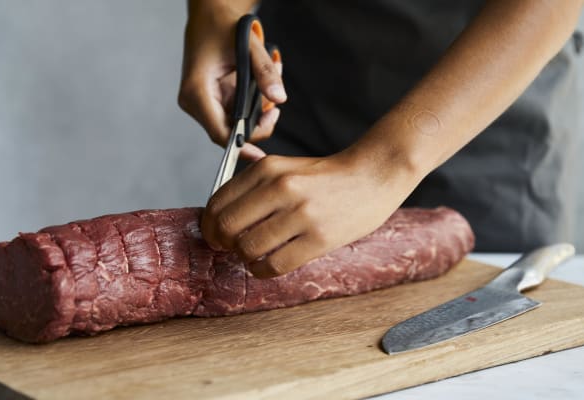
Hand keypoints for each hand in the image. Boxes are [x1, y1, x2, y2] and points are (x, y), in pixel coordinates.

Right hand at [178, 7, 286, 159]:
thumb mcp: (247, 46)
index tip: (259, 156)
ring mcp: (203, 104)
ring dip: (255, 114)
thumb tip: (278, 99)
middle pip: (228, 133)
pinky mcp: (211, 102)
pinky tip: (260, 88)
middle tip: (273, 110)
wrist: (209, 17)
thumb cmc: (221, 27)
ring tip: (269, 89)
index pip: (219, 132)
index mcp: (196, 92)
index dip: (240, 146)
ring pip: (234, 126)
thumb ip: (264, 72)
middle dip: (256, 125)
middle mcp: (195, 102)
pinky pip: (235, 115)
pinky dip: (250, 107)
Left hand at [201, 148, 419, 277]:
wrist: (374, 175)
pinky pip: (275, 264)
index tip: (214, 234)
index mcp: (269, 169)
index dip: (209, 224)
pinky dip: (262, 270)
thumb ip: (254, 180)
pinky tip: (267, 265)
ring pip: (248, 248)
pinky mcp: (319, 238)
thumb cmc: (327, 176)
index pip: (218, 202)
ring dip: (244, 257)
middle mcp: (282, 188)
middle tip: (228, 248)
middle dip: (221, 243)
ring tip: (253, 255)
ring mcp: (301, 214)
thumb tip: (219, 203)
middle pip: (226, 226)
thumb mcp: (287, 165)